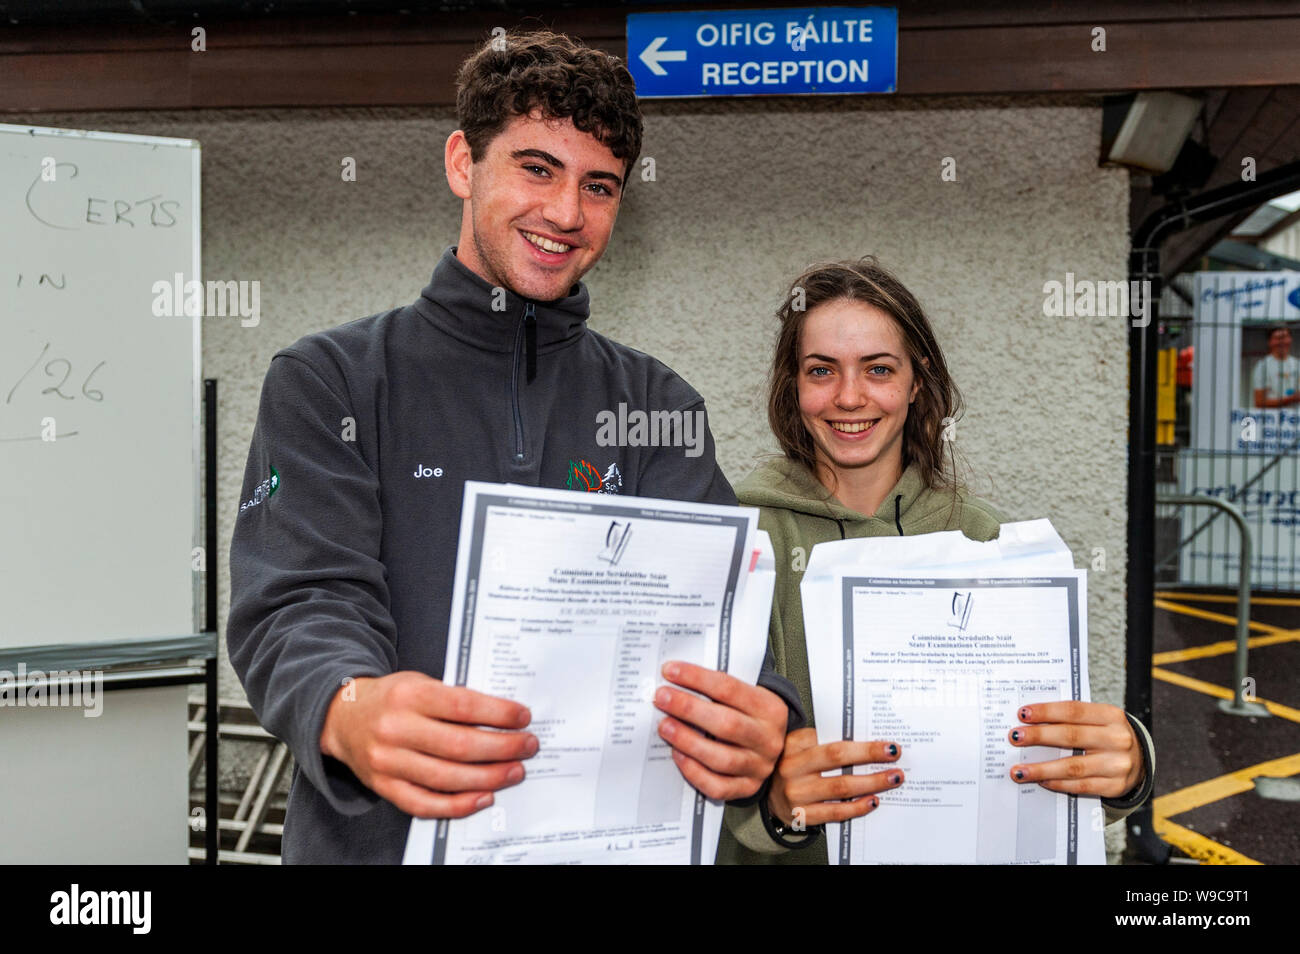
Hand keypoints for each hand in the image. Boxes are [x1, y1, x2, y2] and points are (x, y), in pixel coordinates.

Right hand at [320, 671, 536, 818]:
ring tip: (514, 771)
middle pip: (460, 745)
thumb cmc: (391, 698)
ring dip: (489, 777)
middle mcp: (396, 729)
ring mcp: (388, 761)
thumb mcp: (419, 682)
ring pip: (447, 777)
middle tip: (528, 746)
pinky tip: (483, 797)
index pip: (463, 706)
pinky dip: (458, 805)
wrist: (343, 716)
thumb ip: (454, 698)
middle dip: (502, 748)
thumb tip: (504, 717)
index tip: (523, 717)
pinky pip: (425, 803)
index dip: (499, 713)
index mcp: (408, 695)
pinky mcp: (384, 786)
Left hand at [653, 661, 787, 800]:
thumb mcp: (745, 697)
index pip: (730, 689)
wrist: (773, 748)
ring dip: (688, 741)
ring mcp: (759, 767)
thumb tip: (675, 679)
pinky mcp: (747, 788)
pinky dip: (694, 771)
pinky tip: (677, 755)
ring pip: (721, 758)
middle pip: (726, 724)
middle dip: (688, 709)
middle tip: (661, 698)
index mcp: (770, 709)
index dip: (697, 678)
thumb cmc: (748, 716)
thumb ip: (716, 690)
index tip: (670, 671)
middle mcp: (768, 739)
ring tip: (664, 727)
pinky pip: (717, 786)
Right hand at [767, 727, 903, 829]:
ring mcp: (796, 793)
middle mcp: (792, 767)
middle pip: (837, 757)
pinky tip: (873, 801)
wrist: (769, 795)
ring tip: (892, 778)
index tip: (887, 744)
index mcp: (793, 744)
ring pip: (840, 786)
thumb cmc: (793, 766)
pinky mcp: (801, 815)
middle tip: (894, 755)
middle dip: (870, 755)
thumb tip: (868, 743)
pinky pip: (835, 812)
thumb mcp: (800, 747)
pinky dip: (857, 807)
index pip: (831, 738)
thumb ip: (825, 740)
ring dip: (871, 782)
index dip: (862, 742)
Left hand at [1009, 701, 1141, 797]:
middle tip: (1014, 738)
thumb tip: (1030, 721)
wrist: (1139, 760)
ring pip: (1073, 766)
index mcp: (1111, 715)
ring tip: (1019, 770)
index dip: (1046, 711)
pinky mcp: (1115, 786)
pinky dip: (1057, 783)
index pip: (1073, 710)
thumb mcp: (1097, 720)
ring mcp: (1118, 764)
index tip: (1022, 714)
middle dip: (1038, 737)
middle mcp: (1117, 738)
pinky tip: (1041, 781)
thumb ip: (1071, 718)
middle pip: (1071, 736)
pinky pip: (1080, 786)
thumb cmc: (1107, 735)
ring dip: (1042, 768)